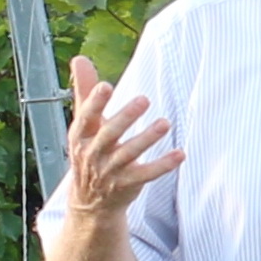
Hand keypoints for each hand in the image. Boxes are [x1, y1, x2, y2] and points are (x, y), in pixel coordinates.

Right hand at [62, 56, 181, 217]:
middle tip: (144, 99)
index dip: (95, 102)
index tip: (106, 86)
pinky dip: (163, 165)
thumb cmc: (90, 151)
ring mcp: (111, 171)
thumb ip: (85, 91)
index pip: (86, 117)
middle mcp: (94, 153)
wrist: (90, 202)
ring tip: (165, 123)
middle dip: (125, 118)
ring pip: (130, 153)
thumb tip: (80, 58)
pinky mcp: (128, 184)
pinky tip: (180, 153)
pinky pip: (147, 174)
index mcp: (81, 135)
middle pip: (109, 134)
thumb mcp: (84, 124)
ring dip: (147, 138)